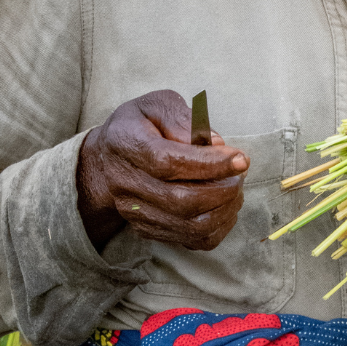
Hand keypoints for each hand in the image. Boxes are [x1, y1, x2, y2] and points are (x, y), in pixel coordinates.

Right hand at [76, 90, 249, 251]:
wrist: (106, 160)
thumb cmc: (139, 126)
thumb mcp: (157, 105)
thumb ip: (183, 119)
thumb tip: (214, 143)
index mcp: (127, 145)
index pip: (169, 162)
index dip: (210, 163)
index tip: (240, 158)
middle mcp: (126, 184)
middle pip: (180, 199)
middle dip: (222, 188)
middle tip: (240, 172)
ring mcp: (136, 212)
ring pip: (189, 225)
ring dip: (224, 209)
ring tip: (235, 186)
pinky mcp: (149, 230)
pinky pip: (191, 241)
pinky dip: (219, 227)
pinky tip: (226, 205)